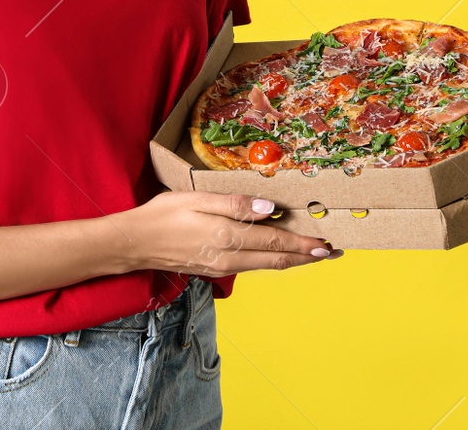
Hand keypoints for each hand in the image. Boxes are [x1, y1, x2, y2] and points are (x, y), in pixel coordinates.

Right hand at [114, 191, 344, 277]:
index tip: (327, 244)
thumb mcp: (198, 199)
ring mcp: (223, 267)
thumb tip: (271, 210)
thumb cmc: (164, 214)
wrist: (135, 243)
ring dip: (292, 261)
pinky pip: (252, 266)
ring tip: (313, 253)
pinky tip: (277, 253)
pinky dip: (272, 261)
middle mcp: (230, 258)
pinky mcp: (216, 269)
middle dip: (307, 257)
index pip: (276, 244)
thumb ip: (236, 204)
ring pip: (266, 266)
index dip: (304, 245)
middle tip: (332, 252)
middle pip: (277, 261)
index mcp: (228, 237)